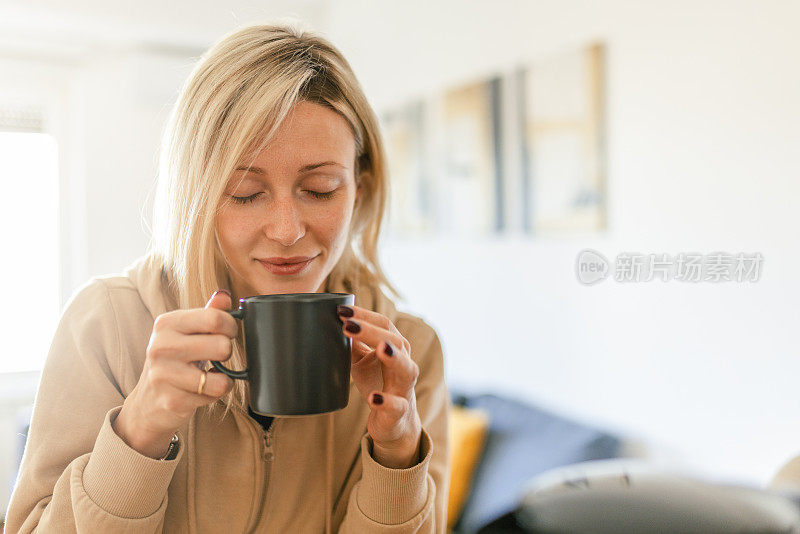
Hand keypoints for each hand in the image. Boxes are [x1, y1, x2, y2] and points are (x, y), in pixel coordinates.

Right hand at [112, 290, 236, 457]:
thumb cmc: (174, 361)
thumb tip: (225, 295)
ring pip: (220, 378)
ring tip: (210, 376)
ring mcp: (164, 375)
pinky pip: (213, 396)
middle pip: (222, 346)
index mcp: (166, 323)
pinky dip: (214, 395)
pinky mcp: (172, 401)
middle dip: (227, 353)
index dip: (230, 326)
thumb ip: (207, 313)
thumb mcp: (186, 333)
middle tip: (218, 356)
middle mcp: (161, 347)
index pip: (214, 318)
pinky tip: (201, 391)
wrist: (148, 402)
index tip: (227, 333)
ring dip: (223, 379)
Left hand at [337, 304, 421, 468]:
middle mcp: (404, 364)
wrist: (395, 422)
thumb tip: (324, 320)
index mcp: (396, 348)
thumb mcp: (361, 361)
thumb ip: (351, 343)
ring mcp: (404, 388)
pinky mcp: (399, 412)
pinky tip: (373, 398)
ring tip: (380, 348)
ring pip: (406, 369)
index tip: (341, 310)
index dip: (365, 316)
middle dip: (372, 331)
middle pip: (396, 341)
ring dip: (394, 357)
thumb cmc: (376, 384)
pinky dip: (386, 401)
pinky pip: (397, 406)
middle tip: (347, 324)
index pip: (385, 325)